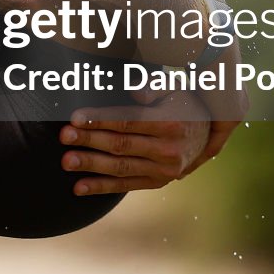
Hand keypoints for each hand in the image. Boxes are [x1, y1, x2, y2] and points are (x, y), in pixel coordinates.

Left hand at [59, 94, 211, 194]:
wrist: (209, 136)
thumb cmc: (183, 104)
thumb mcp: (174, 88)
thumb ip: (153, 85)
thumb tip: (134, 90)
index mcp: (169, 123)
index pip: (128, 121)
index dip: (100, 119)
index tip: (75, 117)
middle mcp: (167, 150)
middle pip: (121, 145)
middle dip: (89, 140)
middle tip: (64, 136)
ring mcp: (163, 170)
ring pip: (120, 167)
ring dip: (91, 165)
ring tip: (66, 161)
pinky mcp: (157, 183)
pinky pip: (125, 186)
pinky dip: (101, 188)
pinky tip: (78, 188)